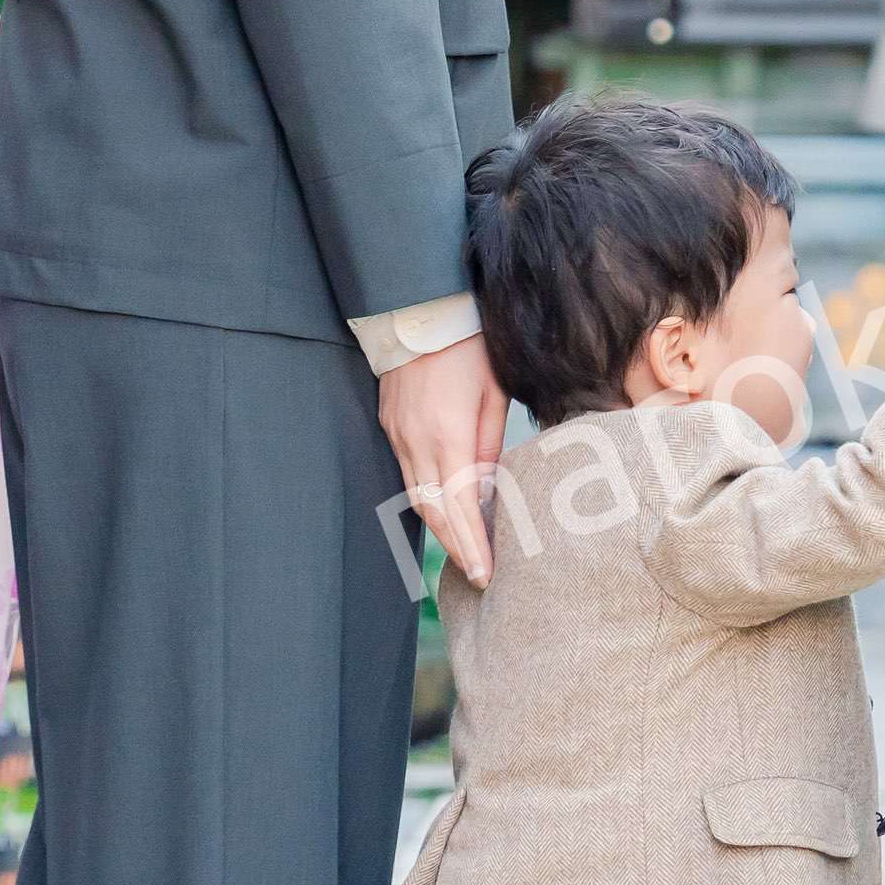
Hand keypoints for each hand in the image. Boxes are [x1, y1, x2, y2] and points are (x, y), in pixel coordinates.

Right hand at [380, 334, 510, 589]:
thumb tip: (488, 492)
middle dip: (455, 548)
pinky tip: (447, 510)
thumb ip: (489, 447)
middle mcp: (415, 442)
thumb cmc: (469, 347)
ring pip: (417, 497)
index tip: (486, 574)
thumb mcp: (493, 395)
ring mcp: (397, 435)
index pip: (459, 508)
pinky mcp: (390, 425)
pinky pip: (408, 473)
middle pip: (433, 512)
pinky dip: (428, 499)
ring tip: (465, 552)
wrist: (420, 308)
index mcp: (447, 436)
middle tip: (478, 576)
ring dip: (440, 529)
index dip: (472, 546)